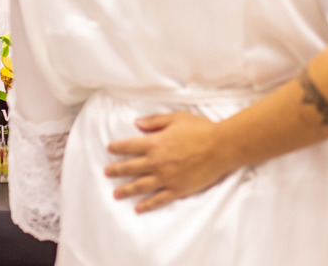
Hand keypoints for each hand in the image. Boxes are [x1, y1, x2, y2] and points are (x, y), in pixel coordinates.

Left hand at [104, 111, 234, 212]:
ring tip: (116, 194)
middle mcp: (155, 162)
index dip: (117, 147)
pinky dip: (147, 205)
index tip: (109, 149)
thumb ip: (155, 121)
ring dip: (126, 190)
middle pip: (130, 168)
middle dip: (116, 170)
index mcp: (154, 143)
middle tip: (107, 173)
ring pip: (139, 186)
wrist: (220, 147)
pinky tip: (138, 208)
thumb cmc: (200, 129)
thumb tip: (137, 123)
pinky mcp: (176, 189)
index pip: (129, 146)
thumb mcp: (176, 118)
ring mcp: (165, 178)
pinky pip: (157, 200)